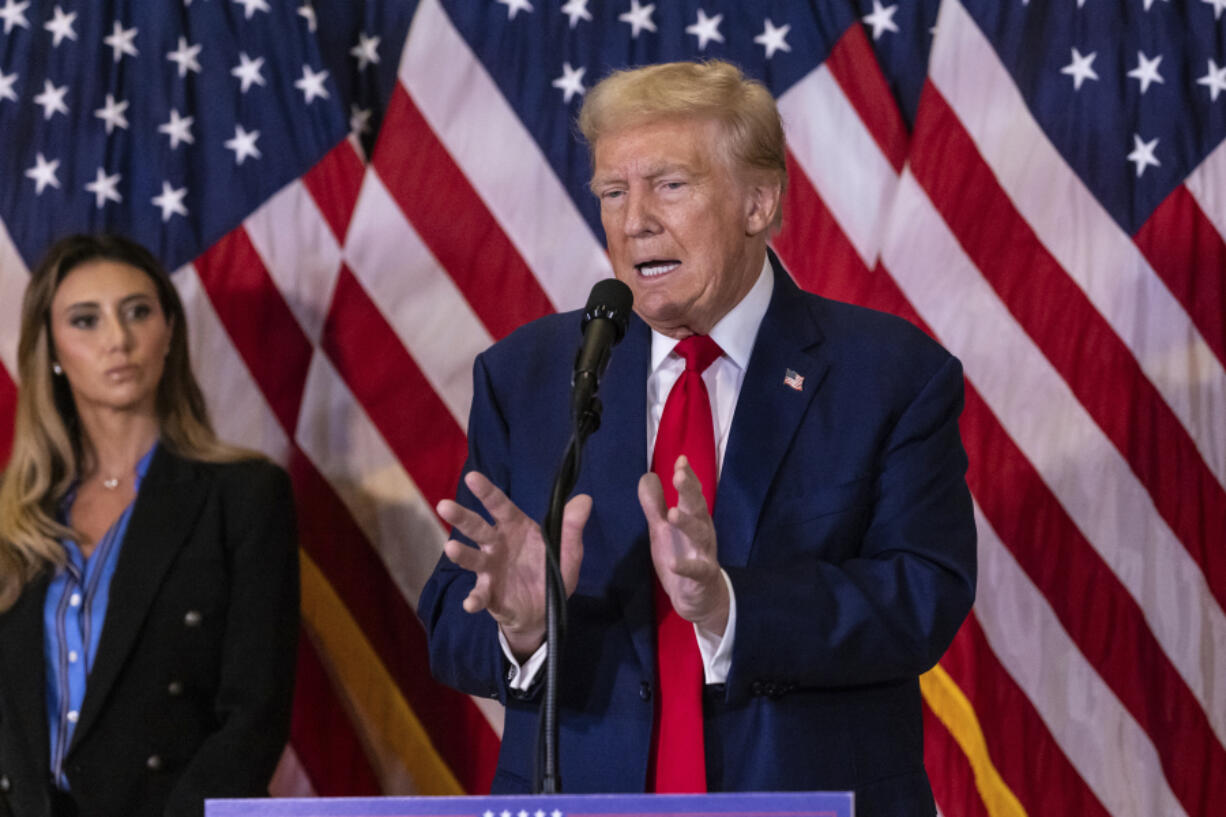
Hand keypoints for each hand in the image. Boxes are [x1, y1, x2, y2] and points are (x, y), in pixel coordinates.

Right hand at [437, 470, 589, 658]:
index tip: (472, 477)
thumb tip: (585, 499)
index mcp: (515, 529)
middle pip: (477, 528)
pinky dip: (475, 599)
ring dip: (462, 554)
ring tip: (452, 548)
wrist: (543, 611)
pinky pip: (480, 596)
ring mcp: (490, 570)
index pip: (500, 506)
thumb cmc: (551, 572)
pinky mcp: (490, 595)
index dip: (487, 492)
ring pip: (472, 558)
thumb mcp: (568, 550)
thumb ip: (571, 526)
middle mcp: (497, 546)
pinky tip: (471, 604)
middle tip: (444, 505)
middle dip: (461, 517)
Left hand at [638, 456, 729, 634]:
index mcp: (693, 518)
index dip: (687, 477)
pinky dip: (686, 567)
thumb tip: (647, 476)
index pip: (692, 493)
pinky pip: (697, 571)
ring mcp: (704, 554)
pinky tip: (674, 564)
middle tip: (678, 476)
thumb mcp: (663, 529)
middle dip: (689, 492)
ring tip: (672, 513)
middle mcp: (702, 532)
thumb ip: (654, 505)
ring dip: (687, 524)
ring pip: (700, 535)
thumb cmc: (682, 555)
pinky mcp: (703, 577)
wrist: (699, 597)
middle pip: (698, 508)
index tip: (680, 460)